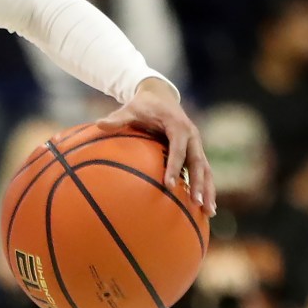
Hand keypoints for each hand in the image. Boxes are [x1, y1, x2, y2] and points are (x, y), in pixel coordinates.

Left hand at [100, 76, 214, 212]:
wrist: (160, 95)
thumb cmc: (143, 105)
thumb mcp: (130, 109)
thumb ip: (117, 119)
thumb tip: (98, 124)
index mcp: (178, 127)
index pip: (178, 150)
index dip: (174, 168)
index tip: (169, 186)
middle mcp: (192, 136)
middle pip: (199, 163)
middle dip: (200, 183)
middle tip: (197, 203)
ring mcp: (196, 145)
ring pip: (206, 169)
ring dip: (208, 190)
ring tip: (209, 212)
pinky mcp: (195, 151)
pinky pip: (202, 170)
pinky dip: (205, 187)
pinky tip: (204, 207)